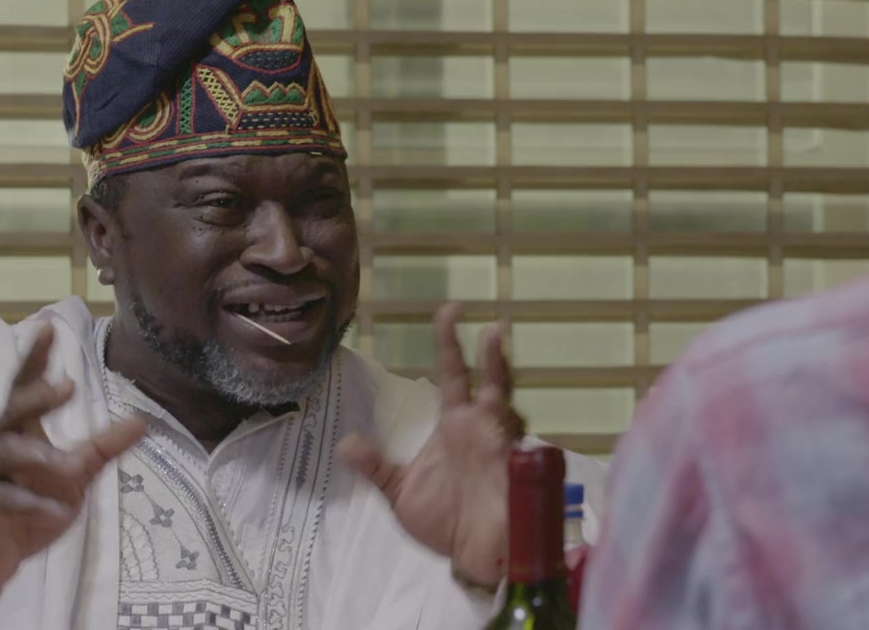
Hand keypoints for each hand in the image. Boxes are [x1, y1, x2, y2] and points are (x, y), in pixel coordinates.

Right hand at [0, 323, 145, 608]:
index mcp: (16, 431)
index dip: (35, 358)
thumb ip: (101, 450)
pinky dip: (27, 503)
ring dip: (34, 455)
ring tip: (65, 464)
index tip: (48, 326)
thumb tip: (141, 422)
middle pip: (11, 411)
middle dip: (36, 397)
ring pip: (1, 453)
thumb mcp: (70, 478)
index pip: (24, 387)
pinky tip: (52, 509)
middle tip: (66, 385)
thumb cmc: (26, 505)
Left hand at [339, 303, 523, 588]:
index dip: (450, 342)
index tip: (449, 310)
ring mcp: (503, 449)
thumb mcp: (400, 493)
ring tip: (499, 354)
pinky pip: (524, 450)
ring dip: (505, 384)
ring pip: (510, 408)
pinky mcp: (517, 475)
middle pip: (491, 381)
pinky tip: (511, 428)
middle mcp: (483, 428)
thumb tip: (344, 444)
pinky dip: (518, 438)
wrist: (471, 558)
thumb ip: (376, 466)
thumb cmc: (444, 521)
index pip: (453, 373)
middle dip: (491, 355)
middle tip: (490, 327)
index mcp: (456, 423)